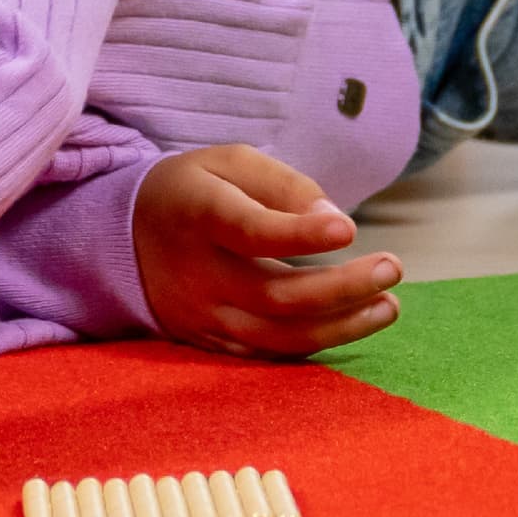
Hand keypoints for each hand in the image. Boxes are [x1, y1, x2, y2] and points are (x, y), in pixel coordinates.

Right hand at [132, 145, 401, 359]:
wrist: (124, 238)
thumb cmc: (195, 190)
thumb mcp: (231, 163)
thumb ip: (284, 185)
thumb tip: (337, 223)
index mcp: (198, 214)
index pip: (250, 232)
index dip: (300, 233)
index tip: (350, 228)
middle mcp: (197, 274)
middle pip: (276, 295)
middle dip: (343, 287)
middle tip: (393, 267)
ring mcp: (201, 316)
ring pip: (277, 336)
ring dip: (341, 327)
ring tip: (389, 306)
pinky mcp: (208, 342)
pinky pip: (266, 354)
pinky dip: (313, 344)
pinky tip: (352, 325)